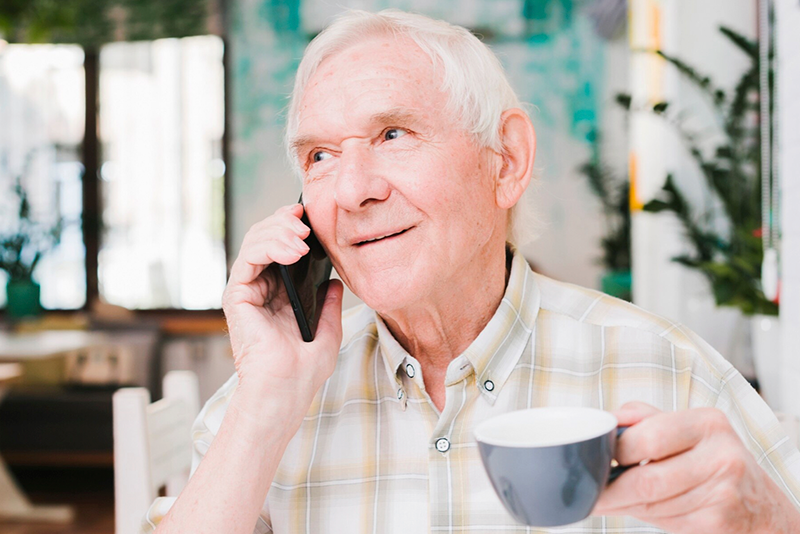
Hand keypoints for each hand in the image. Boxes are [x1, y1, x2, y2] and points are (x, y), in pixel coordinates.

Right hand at [221, 203, 342, 429]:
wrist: (285, 391)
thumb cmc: (303, 371)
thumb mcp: (328, 331)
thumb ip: (329, 305)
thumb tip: (335, 282)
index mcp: (281, 294)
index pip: (283, 248)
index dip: (294, 227)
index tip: (311, 215)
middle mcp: (262, 288)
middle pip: (267, 238)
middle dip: (286, 223)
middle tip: (306, 221)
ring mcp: (247, 290)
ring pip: (255, 241)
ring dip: (279, 231)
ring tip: (302, 236)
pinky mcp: (236, 295)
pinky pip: (248, 258)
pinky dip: (269, 247)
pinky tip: (292, 250)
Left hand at [593, 401, 799, 533]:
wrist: (761, 503)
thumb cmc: (709, 458)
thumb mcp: (686, 428)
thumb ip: (644, 418)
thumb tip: (606, 421)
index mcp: (707, 423)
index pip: (647, 437)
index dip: (615, 451)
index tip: (594, 457)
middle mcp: (721, 456)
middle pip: (647, 479)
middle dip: (610, 490)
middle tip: (590, 492)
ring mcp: (723, 492)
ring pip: (652, 505)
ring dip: (624, 505)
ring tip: (611, 499)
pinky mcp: (718, 523)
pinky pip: (666, 522)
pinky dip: (646, 517)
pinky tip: (641, 508)